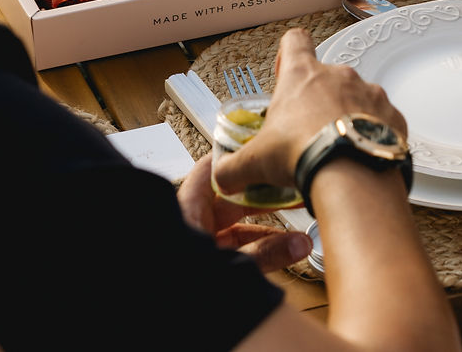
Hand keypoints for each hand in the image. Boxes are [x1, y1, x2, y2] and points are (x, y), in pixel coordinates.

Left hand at [177, 153, 312, 272]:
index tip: (262, 148)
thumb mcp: (230, 264)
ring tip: (296, 233)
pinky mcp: (205, 267)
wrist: (159, 313)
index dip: (236, 158)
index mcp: (187, 209)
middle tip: (289, 189)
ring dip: (265, 231)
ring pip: (237, 229)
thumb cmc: (179, 282)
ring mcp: (199, 245)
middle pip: (232, 200)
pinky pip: (236, 251)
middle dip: (262, 199)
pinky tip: (283, 251)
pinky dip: (257, 251)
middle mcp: (192, 223)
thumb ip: (266, 253)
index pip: (211, 170)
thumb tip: (301, 242)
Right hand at [212, 27, 406, 196]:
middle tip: (309, 131)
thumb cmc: (303, 153)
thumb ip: (233, 167)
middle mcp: (339, 75)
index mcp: (303, 75)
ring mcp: (370, 92)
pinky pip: (382, 120)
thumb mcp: (255, 162)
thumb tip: (222, 177)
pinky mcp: (393, 115)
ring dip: (348, 116)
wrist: (351, 173)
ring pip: (357, 98)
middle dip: (320, 101)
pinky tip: (361, 155)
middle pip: (328, 77)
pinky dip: (373, 134)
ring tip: (338, 148)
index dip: (289, 52)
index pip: (296, 41)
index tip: (286, 70)